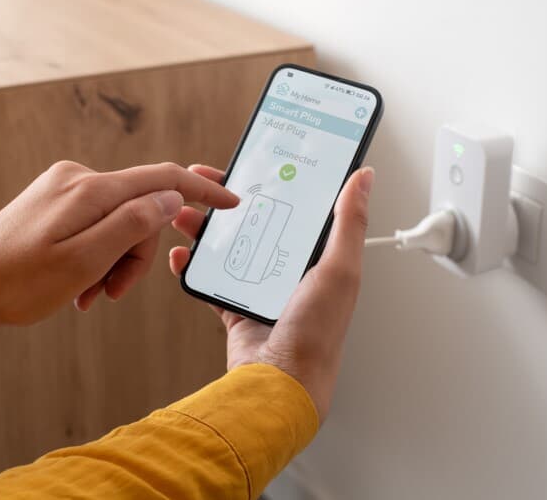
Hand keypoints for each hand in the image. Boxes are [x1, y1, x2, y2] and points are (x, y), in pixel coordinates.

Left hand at [0, 161, 238, 332]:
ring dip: (114, 261)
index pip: (162, 179)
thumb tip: (170, 198)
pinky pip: (96, 225)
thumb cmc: (19, 282)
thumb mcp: (85, 261)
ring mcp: (65, 189)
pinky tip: (79, 283)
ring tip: (89, 294)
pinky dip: (97, 255)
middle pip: (141, 209)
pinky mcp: (56, 202)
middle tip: (112, 292)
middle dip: (136, 254)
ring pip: (119, 222)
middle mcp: (79, 179)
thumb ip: (132, 224)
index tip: (229, 203)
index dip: (200, 192)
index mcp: (90, 191)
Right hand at [169, 165, 373, 421]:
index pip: (296, 208)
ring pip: (230, 247)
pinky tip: (183, 254)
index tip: (254, 162)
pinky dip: (194, 266)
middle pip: (257, 222)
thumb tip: (364, 178)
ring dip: (206, 228)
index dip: (275, 182)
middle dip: (229, 201)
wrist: (280, 383)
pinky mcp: (237, 309)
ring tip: (186, 213)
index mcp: (320, 258)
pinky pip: (212, 280)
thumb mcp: (339, 269)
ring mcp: (262, 289)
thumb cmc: (317, 333)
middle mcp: (292, 271)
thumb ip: (349, 222)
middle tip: (206, 182)